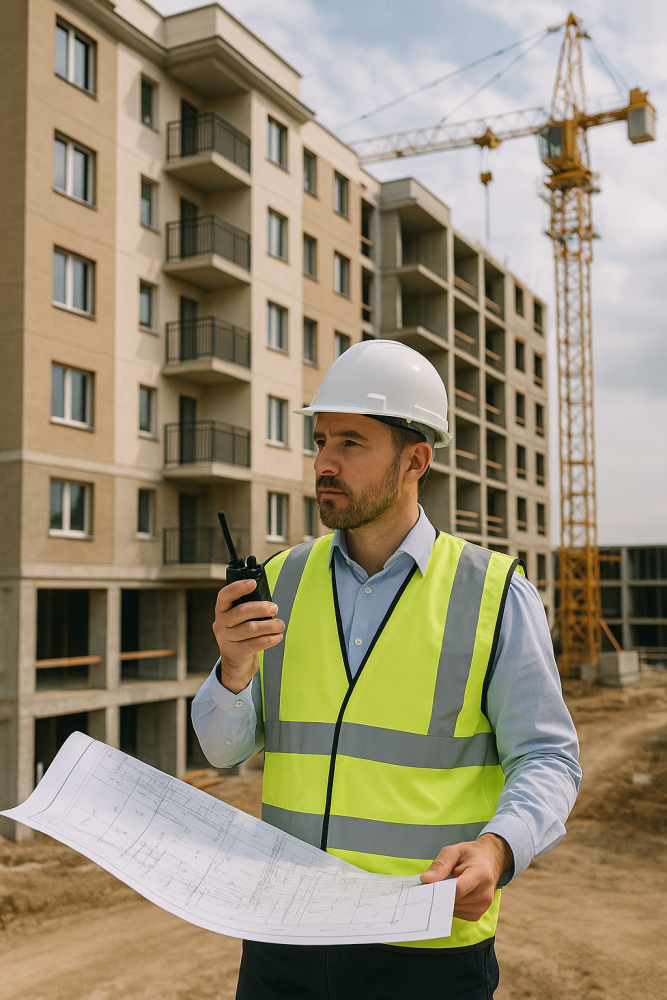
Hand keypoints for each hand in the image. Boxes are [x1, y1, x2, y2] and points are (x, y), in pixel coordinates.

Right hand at [212, 580, 284, 694]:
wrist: (235, 663)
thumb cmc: (242, 635)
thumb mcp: (239, 620)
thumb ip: (248, 609)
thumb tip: (269, 602)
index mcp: (222, 611)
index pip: (225, 595)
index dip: (238, 588)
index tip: (253, 583)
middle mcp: (221, 624)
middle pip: (241, 612)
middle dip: (261, 608)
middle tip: (275, 608)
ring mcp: (226, 639)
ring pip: (250, 628)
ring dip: (269, 625)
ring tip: (280, 624)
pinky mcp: (236, 652)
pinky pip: (255, 644)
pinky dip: (270, 639)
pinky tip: (278, 636)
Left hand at [420, 834, 512, 921]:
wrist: (490, 861)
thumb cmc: (471, 855)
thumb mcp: (454, 851)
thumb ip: (440, 865)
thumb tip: (425, 880)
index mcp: (481, 874)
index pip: (457, 889)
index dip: (440, 890)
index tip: (426, 888)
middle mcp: (485, 894)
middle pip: (453, 900)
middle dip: (440, 893)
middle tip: (436, 882)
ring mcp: (482, 906)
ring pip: (452, 908)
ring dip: (446, 899)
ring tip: (450, 885)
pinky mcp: (477, 914)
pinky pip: (456, 913)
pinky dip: (451, 904)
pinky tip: (455, 893)